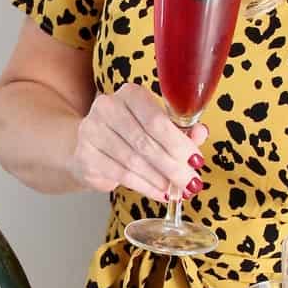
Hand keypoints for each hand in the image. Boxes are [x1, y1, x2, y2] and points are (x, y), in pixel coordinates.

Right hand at [68, 85, 208, 203]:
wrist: (91, 146)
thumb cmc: (130, 134)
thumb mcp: (157, 127)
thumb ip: (180, 130)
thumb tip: (201, 134)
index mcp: (130, 94)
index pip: (156, 120)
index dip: (178, 143)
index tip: (196, 160)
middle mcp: (107, 108)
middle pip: (146, 142)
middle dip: (173, 166)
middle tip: (190, 183)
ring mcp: (92, 131)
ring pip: (134, 161)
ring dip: (160, 179)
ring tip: (176, 191)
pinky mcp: (85, 156)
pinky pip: (121, 174)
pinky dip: (144, 187)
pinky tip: (159, 192)